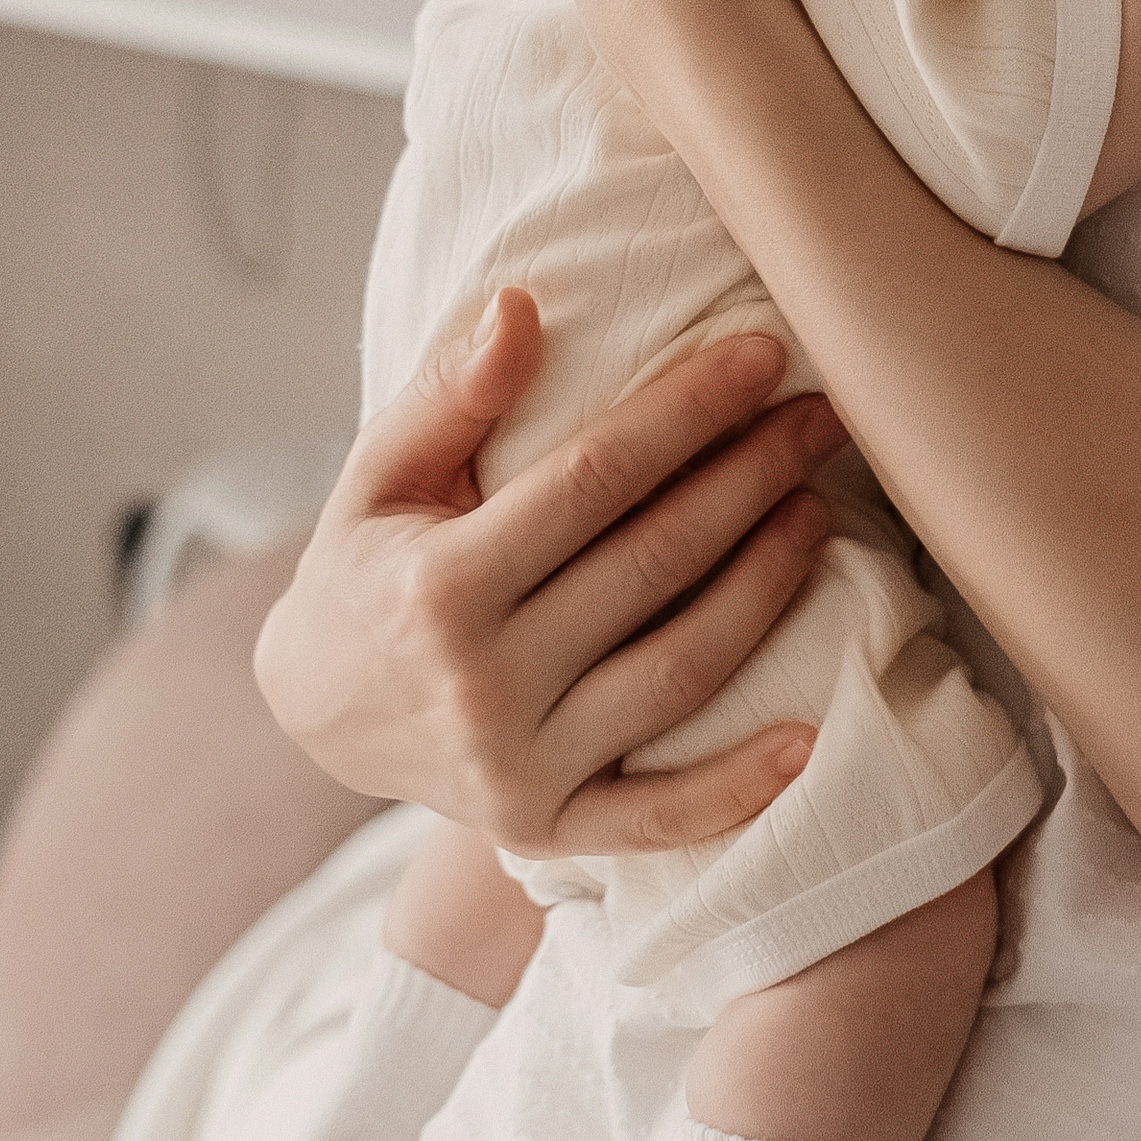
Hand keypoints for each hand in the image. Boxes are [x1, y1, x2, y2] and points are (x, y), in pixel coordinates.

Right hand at [253, 292, 840, 857]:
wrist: (317, 711)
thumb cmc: (369, 565)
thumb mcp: (379, 472)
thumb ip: (449, 393)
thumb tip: (521, 308)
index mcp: (440, 587)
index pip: (595, 479)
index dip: (687, 411)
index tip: (763, 355)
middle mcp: (481, 686)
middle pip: (654, 565)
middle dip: (751, 479)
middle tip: (823, 417)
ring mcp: (519, 769)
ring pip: (678, 673)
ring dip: (765, 588)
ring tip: (818, 510)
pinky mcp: (546, 832)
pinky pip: (656, 818)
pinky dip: (737, 786)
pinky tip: (810, 736)